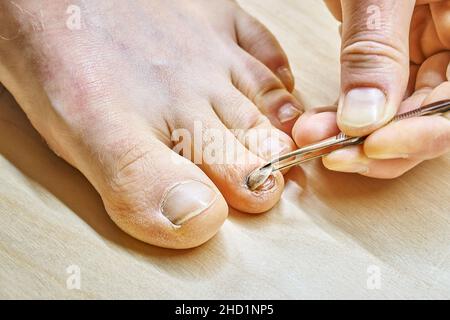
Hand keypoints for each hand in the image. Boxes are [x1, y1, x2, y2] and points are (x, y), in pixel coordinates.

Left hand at [293, 0, 449, 177]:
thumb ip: (376, 49)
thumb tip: (364, 119)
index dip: (418, 135)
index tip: (369, 145)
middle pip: (428, 122)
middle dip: (375, 143)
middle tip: (328, 150)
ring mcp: (426, 54)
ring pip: (397, 118)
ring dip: (352, 135)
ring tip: (312, 136)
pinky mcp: (392, 57)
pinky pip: (374, 100)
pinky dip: (344, 116)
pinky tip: (317, 122)